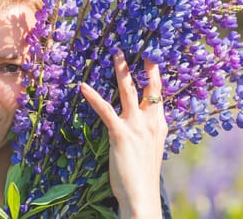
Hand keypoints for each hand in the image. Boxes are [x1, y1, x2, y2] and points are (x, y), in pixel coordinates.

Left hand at [80, 49, 167, 217]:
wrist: (142, 196)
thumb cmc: (143, 174)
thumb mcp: (151, 148)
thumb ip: (148, 130)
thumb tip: (143, 120)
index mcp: (160, 124)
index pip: (159, 93)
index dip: (155, 75)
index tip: (152, 58)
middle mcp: (151, 121)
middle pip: (150, 86)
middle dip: (144, 65)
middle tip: (139, 47)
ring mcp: (136, 125)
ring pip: (128, 90)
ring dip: (122, 70)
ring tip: (116, 54)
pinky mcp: (120, 133)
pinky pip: (105, 109)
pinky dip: (93, 96)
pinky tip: (83, 86)